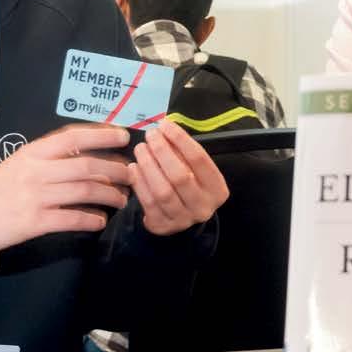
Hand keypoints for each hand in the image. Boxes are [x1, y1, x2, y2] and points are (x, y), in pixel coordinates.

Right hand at [0, 123, 131, 259]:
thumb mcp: (16, 165)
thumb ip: (46, 160)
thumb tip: (84, 157)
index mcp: (32, 152)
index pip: (73, 136)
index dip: (102, 134)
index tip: (123, 136)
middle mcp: (36, 170)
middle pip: (87, 165)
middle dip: (116, 169)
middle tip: (131, 175)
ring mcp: (35, 196)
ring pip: (85, 191)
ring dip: (110, 195)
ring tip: (121, 199)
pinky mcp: (34, 222)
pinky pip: (72, 218)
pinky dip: (91, 219)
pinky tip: (100, 221)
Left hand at [126, 119, 229, 235]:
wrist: (183, 218)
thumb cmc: (191, 185)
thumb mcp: (196, 171)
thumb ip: (184, 153)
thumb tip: (164, 129)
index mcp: (217, 189)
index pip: (199, 159)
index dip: (180, 139)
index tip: (165, 125)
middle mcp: (203, 206)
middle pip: (180, 176)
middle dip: (162, 152)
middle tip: (150, 135)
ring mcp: (182, 219)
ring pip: (163, 191)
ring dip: (149, 166)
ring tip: (140, 149)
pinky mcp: (162, 226)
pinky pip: (148, 202)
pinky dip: (139, 182)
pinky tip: (133, 167)